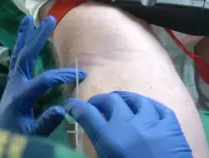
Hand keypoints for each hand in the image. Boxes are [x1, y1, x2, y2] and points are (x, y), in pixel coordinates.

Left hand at [0, 15, 86, 135]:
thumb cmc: (16, 134)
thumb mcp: (32, 133)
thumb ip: (46, 122)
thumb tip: (63, 109)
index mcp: (21, 96)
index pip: (43, 80)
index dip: (62, 76)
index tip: (81, 74)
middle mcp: (15, 83)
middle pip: (26, 56)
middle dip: (38, 38)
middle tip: (49, 20)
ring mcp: (12, 79)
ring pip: (18, 53)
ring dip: (24, 35)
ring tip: (28, 18)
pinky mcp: (13, 79)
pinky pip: (17, 58)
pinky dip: (21, 44)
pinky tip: (24, 34)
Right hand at [65, 91, 191, 157]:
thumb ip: (98, 144)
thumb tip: (93, 132)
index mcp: (108, 138)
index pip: (86, 112)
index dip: (75, 106)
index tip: (71, 106)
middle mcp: (127, 124)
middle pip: (109, 100)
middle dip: (98, 101)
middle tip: (96, 108)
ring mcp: (151, 122)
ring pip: (134, 99)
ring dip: (123, 100)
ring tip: (120, 105)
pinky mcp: (171, 126)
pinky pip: (158, 107)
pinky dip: (148, 106)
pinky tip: (145, 109)